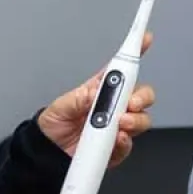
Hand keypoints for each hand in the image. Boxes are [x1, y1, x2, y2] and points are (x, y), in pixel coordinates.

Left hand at [37, 33, 155, 167]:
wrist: (48, 155)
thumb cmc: (53, 126)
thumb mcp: (60, 106)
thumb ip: (78, 99)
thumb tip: (95, 94)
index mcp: (99, 90)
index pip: (121, 68)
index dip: (135, 52)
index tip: (145, 38)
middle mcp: (112, 108)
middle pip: (141, 95)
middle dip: (142, 97)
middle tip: (131, 103)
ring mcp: (116, 128)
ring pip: (142, 119)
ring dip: (136, 120)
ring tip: (121, 124)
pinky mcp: (116, 148)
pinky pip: (129, 144)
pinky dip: (126, 141)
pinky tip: (118, 138)